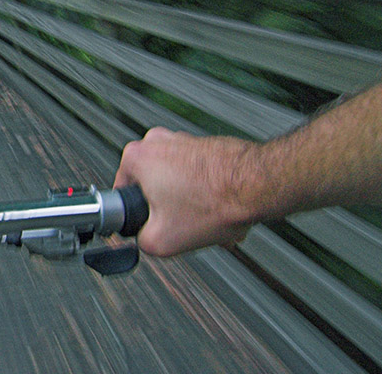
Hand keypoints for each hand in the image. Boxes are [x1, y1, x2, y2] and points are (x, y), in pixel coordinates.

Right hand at [114, 127, 261, 256]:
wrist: (259, 185)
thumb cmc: (217, 201)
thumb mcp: (161, 240)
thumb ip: (139, 241)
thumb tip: (142, 237)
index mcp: (137, 157)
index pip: (122, 194)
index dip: (138, 217)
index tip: (151, 225)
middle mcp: (158, 142)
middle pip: (153, 190)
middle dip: (169, 212)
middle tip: (183, 224)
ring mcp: (184, 141)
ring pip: (178, 185)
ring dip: (191, 205)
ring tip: (206, 220)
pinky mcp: (206, 146)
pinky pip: (198, 178)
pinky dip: (207, 195)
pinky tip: (218, 211)